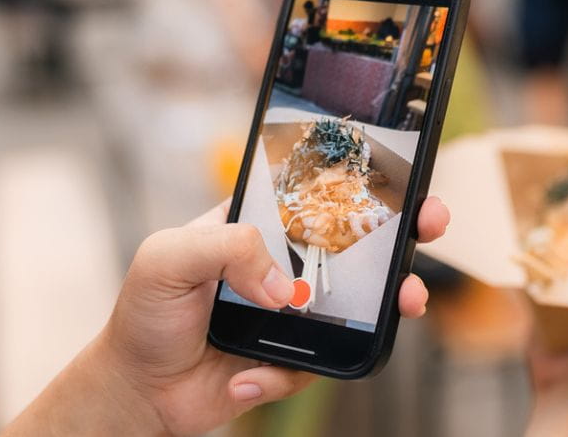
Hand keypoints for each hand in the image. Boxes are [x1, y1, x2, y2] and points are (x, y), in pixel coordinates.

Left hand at [3, 197, 449, 436]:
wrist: (137, 390)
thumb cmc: (146, 313)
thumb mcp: (168, 257)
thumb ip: (226, 247)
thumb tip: (282, 285)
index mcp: (260, 226)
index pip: (318, 194)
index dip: (363, 183)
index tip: (402, 176)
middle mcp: (285, 265)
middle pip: (357, 244)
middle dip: (403, 232)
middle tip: (429, 226)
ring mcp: (296, 314)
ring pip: (361, 305)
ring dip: (388, 304)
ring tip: (403, 305)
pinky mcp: (297, 359)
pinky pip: (319, 363)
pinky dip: (283, 373)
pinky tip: (243, 377)